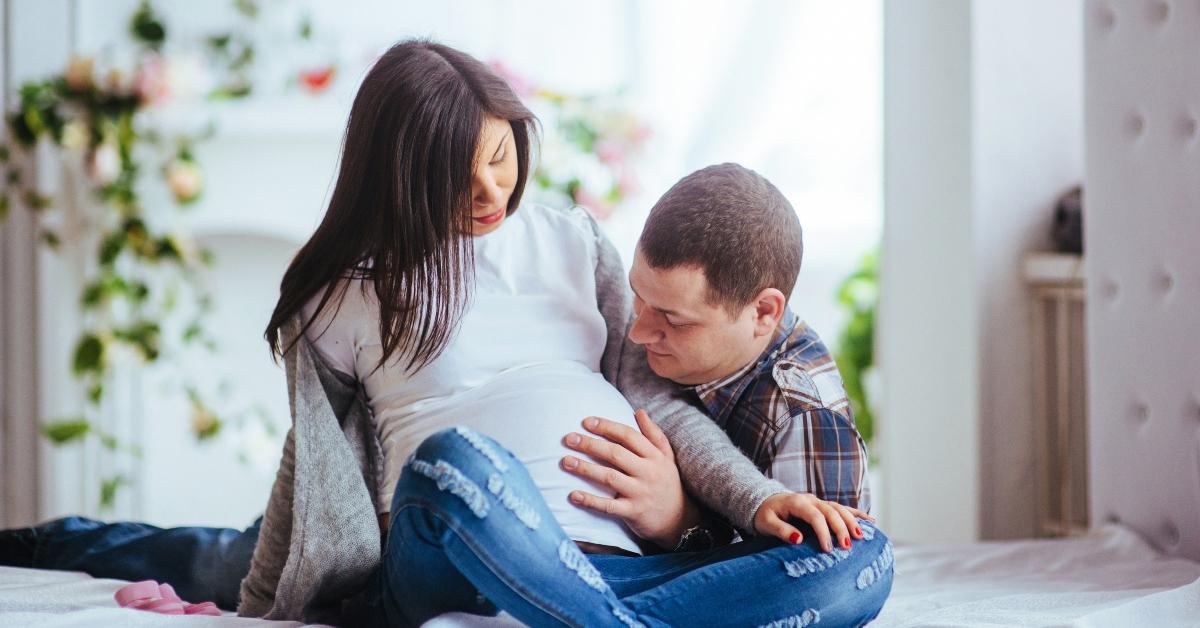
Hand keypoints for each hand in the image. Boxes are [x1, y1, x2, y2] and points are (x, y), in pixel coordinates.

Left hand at [560, 409, 700, 548]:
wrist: (680, 521)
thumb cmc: (668, 484)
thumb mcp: (667, 458)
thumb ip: (653, 434)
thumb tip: (638, 411)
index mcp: (655, 456)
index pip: (629, 436)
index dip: (607, 427)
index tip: (586, 422)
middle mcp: (648, 472)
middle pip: (615, 454)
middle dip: (590, 444)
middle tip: (568, 438)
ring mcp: (641, 493)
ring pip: (609, 477)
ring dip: (585, 468)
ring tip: (565, 461)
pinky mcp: (634, 512)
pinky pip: (609, 506)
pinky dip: (590, 501)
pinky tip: (573, 495)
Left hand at [753, 492, 875, 552]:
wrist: (766, 502)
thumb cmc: (765, 515)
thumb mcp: (766, 523)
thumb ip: (781, 530)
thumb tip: (798, 540)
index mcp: (797, 502)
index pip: (814, 516)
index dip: (823, 532)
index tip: (828, 549)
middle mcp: (811, 499)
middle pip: (831, 511)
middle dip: (841, 528)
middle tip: (847, 546)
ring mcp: (819, 501)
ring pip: (839, 508)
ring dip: (852, 521)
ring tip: (862, 536)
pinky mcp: (823, 506)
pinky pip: (842, 508)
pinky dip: (856, 514)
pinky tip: (871, 521)